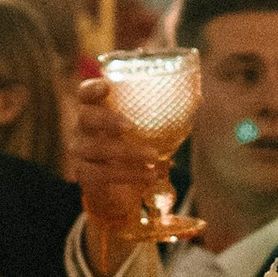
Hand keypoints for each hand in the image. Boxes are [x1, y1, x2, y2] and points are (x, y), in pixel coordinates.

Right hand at [72, 75, 163, 260]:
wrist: (121, 190)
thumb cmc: (135, 148)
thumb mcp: (148, 130)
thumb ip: (165, 114)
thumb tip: (198, 97)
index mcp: (97, 109)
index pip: (85, 93)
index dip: (92, 88)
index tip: (107, 86)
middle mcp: (81, 128)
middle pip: (86, 117)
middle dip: (107, 120)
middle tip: (131, 126)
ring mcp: (79, 152)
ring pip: (95, 149)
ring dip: (127, 152)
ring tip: (154, 156)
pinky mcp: (83, 175)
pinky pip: (102, 174)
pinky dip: (128, 174)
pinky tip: (149, 174)